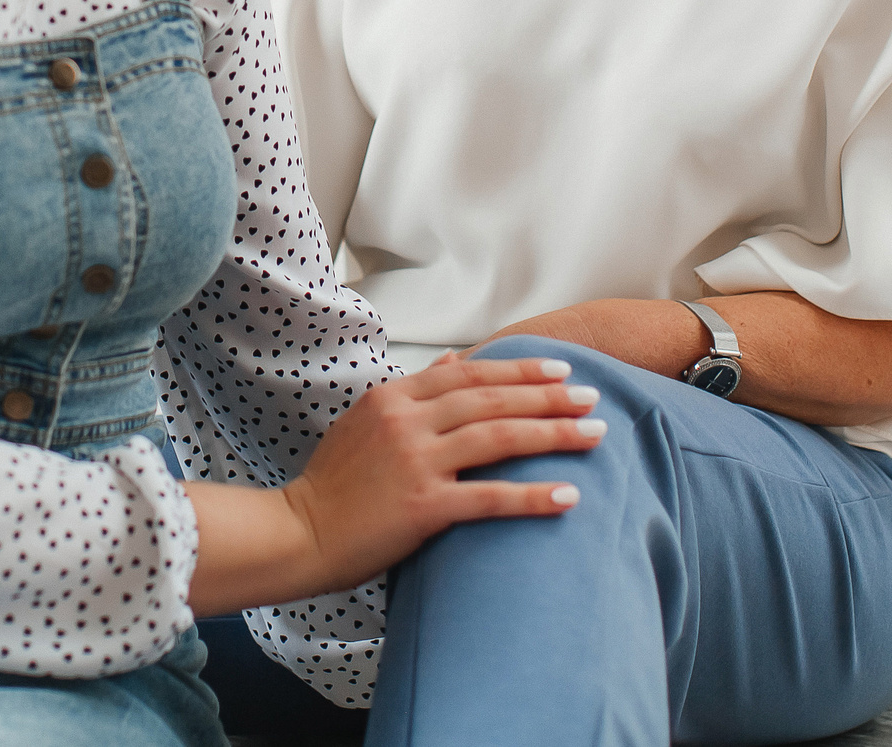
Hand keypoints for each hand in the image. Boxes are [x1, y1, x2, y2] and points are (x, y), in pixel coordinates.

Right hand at [282, 354, 603, 592]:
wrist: (297, 533)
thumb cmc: (331, 484)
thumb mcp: (364, 421)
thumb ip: (410, 391)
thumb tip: (454, 358)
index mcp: (392, 397)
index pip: (467, 372)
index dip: (518, 370)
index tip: (559, 371)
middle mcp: (406, 421)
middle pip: (491, 399)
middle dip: (548, 397)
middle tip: (592, 398)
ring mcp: (414, 462)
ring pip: (498, 438)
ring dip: (553, 434)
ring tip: (594, 434)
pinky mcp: (421, 506)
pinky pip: (490, 497)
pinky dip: (533, 496)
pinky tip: (568, 496)